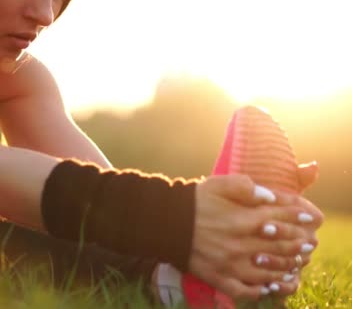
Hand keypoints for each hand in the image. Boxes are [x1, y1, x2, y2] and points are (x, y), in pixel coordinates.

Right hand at [188, 174, 317, 299]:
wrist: (165, 222)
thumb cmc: (194, 201)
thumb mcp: (217, 184)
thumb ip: (245, 186)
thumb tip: (269, 197)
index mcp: (241, 219)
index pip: (280, 220)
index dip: (298, 218)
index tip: (309, 218)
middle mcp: (239, 245)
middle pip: (279, 248)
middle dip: (298, 245)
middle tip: (307, 244)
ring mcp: (229, 264)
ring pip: (268, 272)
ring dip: (285, 269)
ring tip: (294, 265)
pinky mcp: (218, 278)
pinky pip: (244, 291)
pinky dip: (259, 291)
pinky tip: (267, 286)